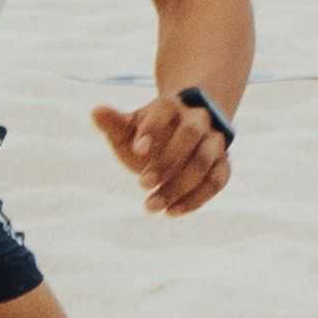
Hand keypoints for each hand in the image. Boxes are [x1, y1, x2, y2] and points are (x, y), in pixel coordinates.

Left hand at [92, 86, 234, 214]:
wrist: (183, 135)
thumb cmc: (149, 135)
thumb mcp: (130, 129)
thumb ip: (114, 124)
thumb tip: (96, 111)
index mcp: (172, 106)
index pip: (165, 110)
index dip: (152, 129)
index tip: (137, 150)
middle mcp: (198, 120)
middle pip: (191, 134)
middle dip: (168, 161)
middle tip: (142, 184)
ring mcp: (213, 142)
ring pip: (205, 160)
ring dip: (180, 186)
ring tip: (151, 206)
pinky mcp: (222, 164)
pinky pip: (217, 180)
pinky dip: (197, 199)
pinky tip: (172, 211)